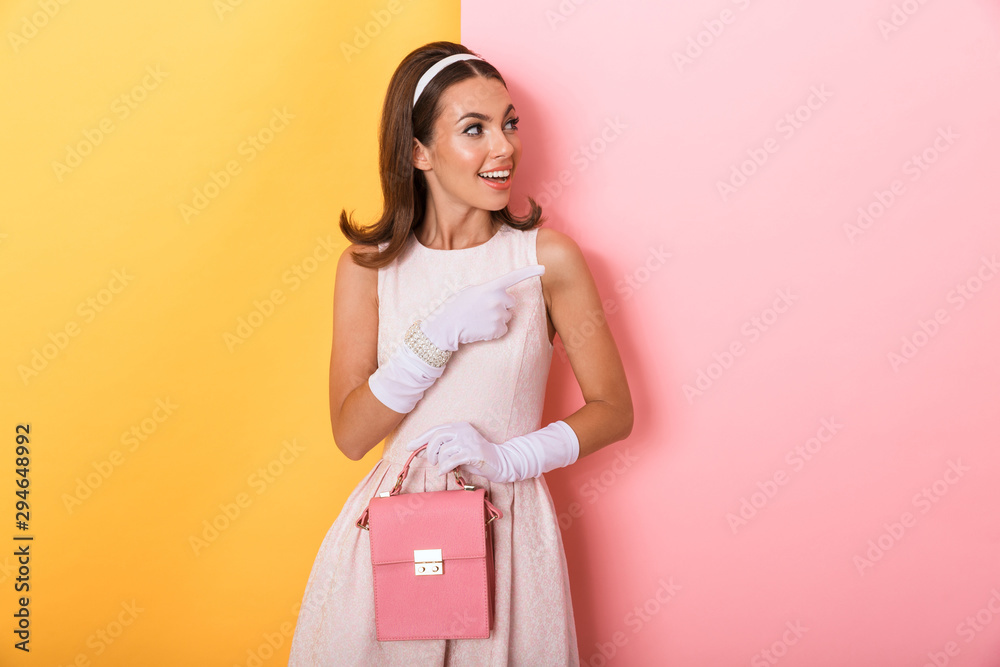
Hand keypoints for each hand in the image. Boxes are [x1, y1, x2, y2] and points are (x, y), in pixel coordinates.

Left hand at [404, 421, 509, 481]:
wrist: (499, 462)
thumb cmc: (476, 457)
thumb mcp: (457, 450)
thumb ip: (442, 449)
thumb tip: (422, 451)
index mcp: (459, 427)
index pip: (435, 430)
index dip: (420, 438)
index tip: (409, 446)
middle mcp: (463, 430)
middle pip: (437, 437)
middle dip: (430, 451)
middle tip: (432, 461)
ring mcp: (469, 441)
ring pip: (443, 451)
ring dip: (440, 463)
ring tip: (444, 468)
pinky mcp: (473, 453)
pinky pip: (451, 461)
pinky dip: (444, 468)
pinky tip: (445, 472)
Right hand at [420, 265, 544, 351]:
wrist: (447, 327)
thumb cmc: (457, 307)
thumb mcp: (471, 291)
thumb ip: (488, 290)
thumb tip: (500, 296)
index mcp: (490, 287)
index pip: (513, 277)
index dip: (529, 272)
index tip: (544, 268)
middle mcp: (497, 300)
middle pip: (511, 302)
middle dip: (503, 305)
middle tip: (485, 309)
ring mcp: (498, 316)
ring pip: (507, 317)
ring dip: (497, 318)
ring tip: (480, 319)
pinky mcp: (497, 330)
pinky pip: (503, 329)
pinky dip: (494, 330)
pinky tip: (481, 328)